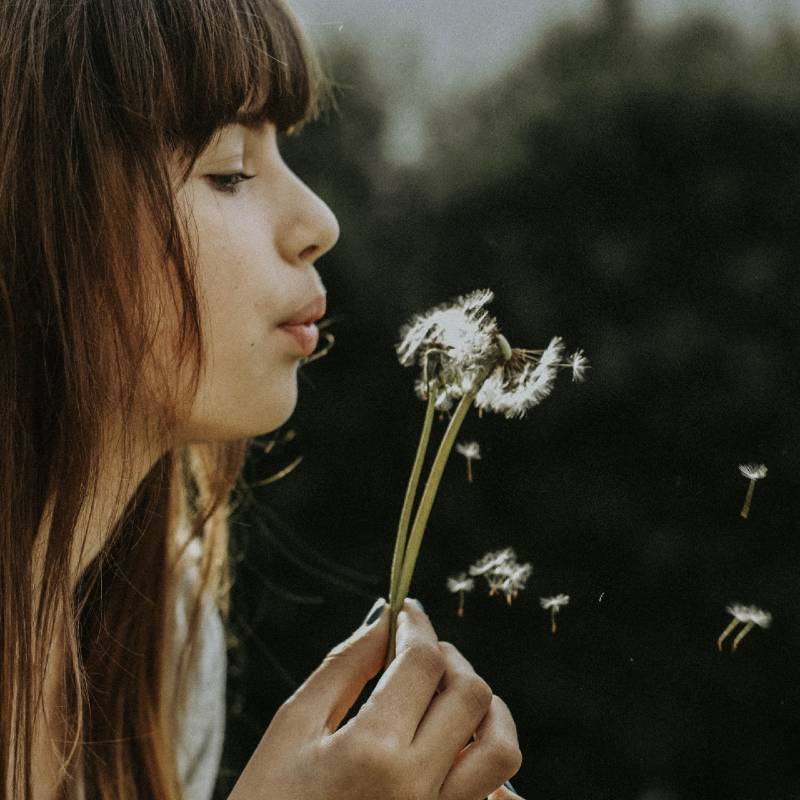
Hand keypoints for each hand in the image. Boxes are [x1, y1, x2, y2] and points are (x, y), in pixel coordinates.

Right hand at [227, 597, 521, 799]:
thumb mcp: (293, 726)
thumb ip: (344, 666)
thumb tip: (385, 621)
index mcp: (372, 751)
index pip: (423, 663)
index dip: (418, 626)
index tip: (407, 613)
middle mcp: (417, 787)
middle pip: (471, 695)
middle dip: (450, 659)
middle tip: (420, 654)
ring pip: (501, 749)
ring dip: (484, 710)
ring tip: (447, 698)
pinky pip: (493, 797)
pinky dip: (485, 762)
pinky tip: (453, 747)